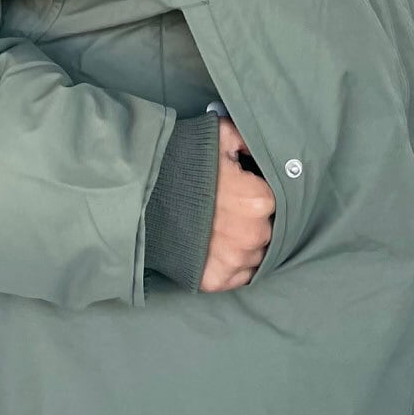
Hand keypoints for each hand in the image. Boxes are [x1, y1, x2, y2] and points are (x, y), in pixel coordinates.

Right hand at [198, 115, 275, 290]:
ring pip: (252, 256)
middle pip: (264, 230)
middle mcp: (252, 236)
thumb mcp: (219, 135)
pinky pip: (235, 278)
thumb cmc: (182, 162)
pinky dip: (228, 265)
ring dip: (241, 244)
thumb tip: (261, 147)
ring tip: (216, 228)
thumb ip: (249, 140)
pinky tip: (213, 248)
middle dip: (249, 220)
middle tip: (224, 208)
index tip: (239, 190)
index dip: (255, 193)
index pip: (273, 202)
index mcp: (260, 201)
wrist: (141, 194)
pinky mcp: (213, 279)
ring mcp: (233, 261)